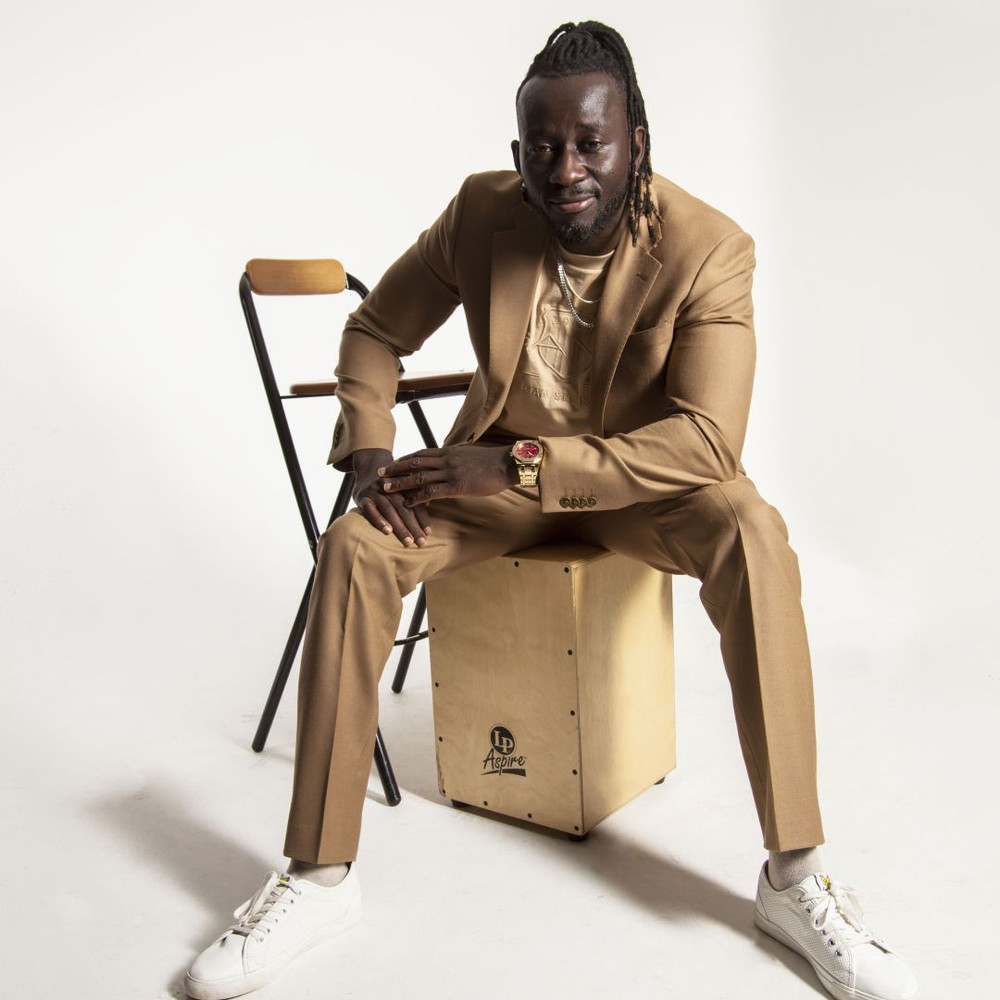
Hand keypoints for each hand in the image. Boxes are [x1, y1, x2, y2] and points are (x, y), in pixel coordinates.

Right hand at [352, 448, 430, 546]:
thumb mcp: (403, 484)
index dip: (422, 517)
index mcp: (403, 483)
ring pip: (389, 510)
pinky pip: (370, 510)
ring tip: (407, 542)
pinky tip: (387, 532)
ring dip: (399, 527)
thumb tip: (429, 504)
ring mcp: (375, 491)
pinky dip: (379, 521)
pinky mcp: (363, 497)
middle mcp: (390, 487)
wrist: (366, 469)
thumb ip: (414, 493)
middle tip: (421, 542)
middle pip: (404, 508)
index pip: (415, 502)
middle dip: (414, 527)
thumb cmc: (390, 483)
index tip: (428, 533)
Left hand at [379, 445, 517, 505]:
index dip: (406, 458)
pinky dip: (418, 497)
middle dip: (396, 468)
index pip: (422, 453)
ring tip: (387, 487)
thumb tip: (452, 461)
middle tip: (381, 473)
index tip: (393, 462)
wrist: (507, 464)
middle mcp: (446, 460)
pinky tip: (408, 503)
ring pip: (419, 476)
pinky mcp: (457, 486)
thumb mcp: (471, 456)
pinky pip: (432, 491)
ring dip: (401, 482)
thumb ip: (458, 459)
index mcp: (450, 452)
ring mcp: (450, 472)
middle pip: (415, 462)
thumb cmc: (493, 462)